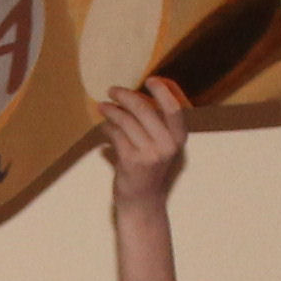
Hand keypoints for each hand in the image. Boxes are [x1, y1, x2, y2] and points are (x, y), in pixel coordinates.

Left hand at [98, 78, 189, 202]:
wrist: (143, 201)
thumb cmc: (150, 169)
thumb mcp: (162, 146)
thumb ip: (155, 123)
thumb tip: (133, 96)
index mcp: (178, 138)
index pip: (173, 108)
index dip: (161, 91)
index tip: (149, 79)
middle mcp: (167, 145)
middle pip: (144, 109)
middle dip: (125, 96)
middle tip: (112, 90)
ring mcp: (150, 154)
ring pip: (126, 121)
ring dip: (111, 111)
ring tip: (102, 107)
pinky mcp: (132, 161)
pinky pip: (115, 135)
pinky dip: (107, 128)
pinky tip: (104, 127)